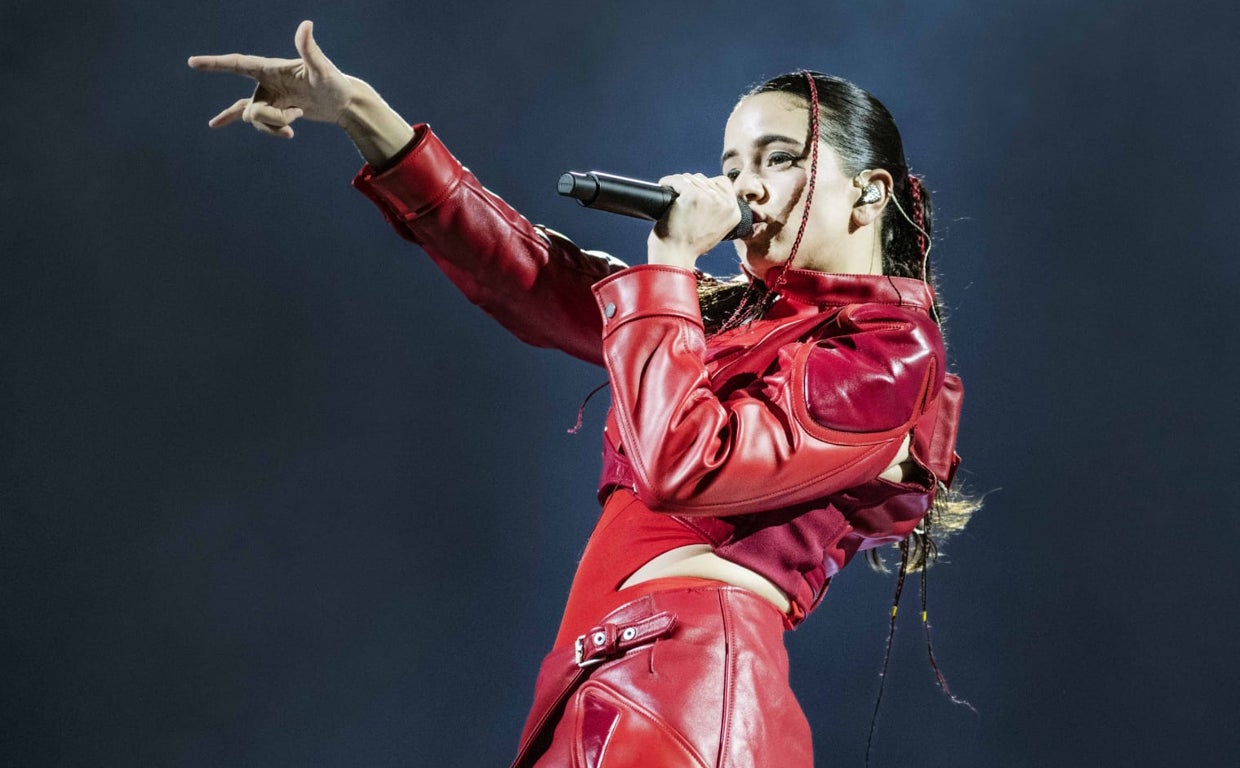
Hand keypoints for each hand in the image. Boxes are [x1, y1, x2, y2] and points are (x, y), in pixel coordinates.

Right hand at [188, 20, 355, 138]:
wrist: (341, 101)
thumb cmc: (334, 82)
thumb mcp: (323, 68)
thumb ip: (310, 49)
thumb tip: (306, 25)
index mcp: (271, 68)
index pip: (238, 63)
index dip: (215, 64)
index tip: (193, 63)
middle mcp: (265, 81)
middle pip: (252, 108)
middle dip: (274, 118)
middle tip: (298, 115)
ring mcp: (267, 95)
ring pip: (255, 119)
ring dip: (276, 126)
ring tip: (298, 120)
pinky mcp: (272, 108)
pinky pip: (248, 116)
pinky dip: (231, 118)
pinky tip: (214, 125)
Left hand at [647, 174, 741, 268]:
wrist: (676, 257)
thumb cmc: (690, 246)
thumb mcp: (715, 229)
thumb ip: (719, 211)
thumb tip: (712, 193)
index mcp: (735, 212)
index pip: (723, 183)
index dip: (707, 186)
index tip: (695, 194)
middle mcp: (726, 204)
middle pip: (706, 180)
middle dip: (692, 186)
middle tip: (682, 201)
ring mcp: (710, 199)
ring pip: (691, 178)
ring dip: (679, 185)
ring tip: (674, 197)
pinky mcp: (693, 196)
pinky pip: (678, 180)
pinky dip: (668, 182)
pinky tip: (665, 187)